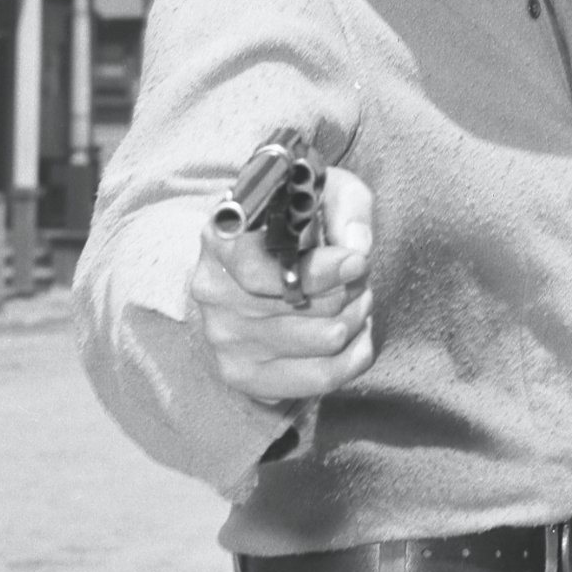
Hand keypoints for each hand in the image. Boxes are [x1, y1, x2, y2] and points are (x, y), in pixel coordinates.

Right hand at [192, 166, 375, 403]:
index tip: (356, 261)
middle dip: (349, 289)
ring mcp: (224, 339)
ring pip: (325, 339)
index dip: (319, 271)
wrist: (250, 272)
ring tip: (356, 300)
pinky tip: (355, 334)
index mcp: (220, 238)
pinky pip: (323, 377)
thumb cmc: (289, 228)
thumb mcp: (319, 194)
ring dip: (357, 317)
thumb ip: (346, 207)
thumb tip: (358, 248)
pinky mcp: (243, 376)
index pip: (260, 271)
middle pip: (304, 306)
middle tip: (358, 276)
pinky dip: (355, 354)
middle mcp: (212, 291)